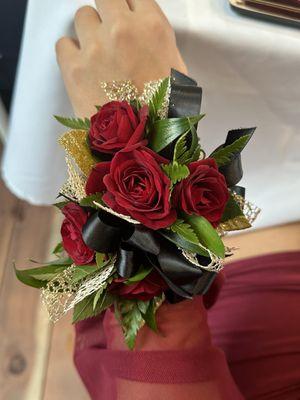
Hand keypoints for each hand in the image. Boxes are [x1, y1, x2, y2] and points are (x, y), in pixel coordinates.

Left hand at [56, 0, 186, 116]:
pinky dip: (71, 52)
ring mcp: (95, 48)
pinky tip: (83, 66)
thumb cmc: (165, 111)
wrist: (142, 144)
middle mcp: (122, 30)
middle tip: (112, 36)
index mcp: (153, 28)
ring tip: (98, 55)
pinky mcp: (73, 69)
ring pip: (82, 16)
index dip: (129, 7)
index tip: (126, 17)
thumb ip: (155, 38)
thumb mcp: (175, 67)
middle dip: (109, 14)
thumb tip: (139, 26)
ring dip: (90, 31)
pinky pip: (63, 43)